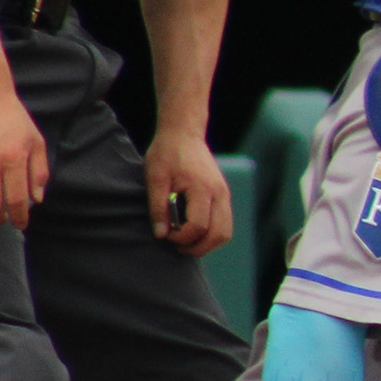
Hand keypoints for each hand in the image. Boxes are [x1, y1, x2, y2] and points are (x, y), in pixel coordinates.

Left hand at [143, 128, 231, 254]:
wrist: (184, 133)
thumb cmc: (167, 153)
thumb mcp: (155, 178)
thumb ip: (157, 207)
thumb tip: (161, 235)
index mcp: (203, 188)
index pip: (198, 225)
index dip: (180, 237)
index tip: (164, 233)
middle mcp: (220, 193)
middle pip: (219, 234)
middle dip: (198, 247)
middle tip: (176, 246)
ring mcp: (224, 194)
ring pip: (225, 232)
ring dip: (207, 243)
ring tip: (185, 242)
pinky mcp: (223, 195)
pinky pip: (224, 223)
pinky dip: (211, 234)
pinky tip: (192, 231)